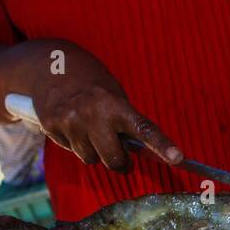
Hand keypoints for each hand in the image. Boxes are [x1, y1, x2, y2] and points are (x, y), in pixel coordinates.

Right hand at [29, 44, 180, 172]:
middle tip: (123, 160)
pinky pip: (70, 150)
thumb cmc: (92, 85)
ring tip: (89, 130)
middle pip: (113, 159)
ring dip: (94, 152)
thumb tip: (135, 153)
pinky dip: (73, 142)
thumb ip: (124, 123)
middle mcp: (93, 114)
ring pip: (90, 159)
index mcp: (115, 104)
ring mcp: (70, 121)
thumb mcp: (114, 96)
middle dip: (120, 163)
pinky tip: (70, 124)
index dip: (162, 145)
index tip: (178, 159)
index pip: (144, 129)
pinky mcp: (51, 126)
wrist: (51, 66)